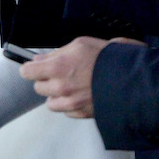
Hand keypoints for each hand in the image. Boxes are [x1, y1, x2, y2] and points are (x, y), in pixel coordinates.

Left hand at [22, 36, 143, 116]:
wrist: (131, 80)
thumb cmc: (107, 57)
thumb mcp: (81, 44)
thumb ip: (57, 53)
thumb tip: (38, 60)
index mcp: (57, 68)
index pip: (27, 72)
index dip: (30, 69)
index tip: (34, 67)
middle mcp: (60, 88)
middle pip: (38, 88)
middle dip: (45, 80)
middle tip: (59, 74)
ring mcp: (70, 104)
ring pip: (50, 103)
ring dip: (56, 96)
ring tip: (70, 87)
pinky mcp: (80, 114)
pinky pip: (66, 112)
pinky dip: (69, 105)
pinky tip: (81, 96)